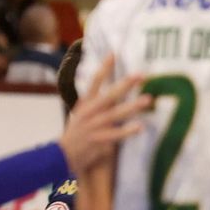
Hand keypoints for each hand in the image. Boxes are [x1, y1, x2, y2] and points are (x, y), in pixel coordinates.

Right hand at [59, 54, 148, 176]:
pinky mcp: (99, 140)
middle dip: (125, 84)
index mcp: (85, 104)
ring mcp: (94, 126)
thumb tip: (113, 94)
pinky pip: (116, 134)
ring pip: (116, 113)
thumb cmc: (76, 134)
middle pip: (109, 95)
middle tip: (140, 75)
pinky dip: (127, 131)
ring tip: (148, 99)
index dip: (104, 68)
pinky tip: (140, 127)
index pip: (94, 81)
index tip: (113, 54)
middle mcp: (89, 112)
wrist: (61, 155)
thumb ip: (95, 104)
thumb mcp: (81, 115)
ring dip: (132, 106)